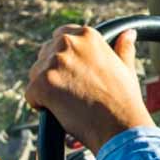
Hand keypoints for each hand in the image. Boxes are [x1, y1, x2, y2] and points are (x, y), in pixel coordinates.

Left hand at [25, 25, 152, 152]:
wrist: (120, 127)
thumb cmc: (124, 101)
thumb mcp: (125, 68)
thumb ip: (123, 48)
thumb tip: (128, 33)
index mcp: (87, 35)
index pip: (61, 36)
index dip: (65, 58)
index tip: (74, 73)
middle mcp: (68, 43)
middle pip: (45, 55)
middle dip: (54, 73)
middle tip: (73, 92)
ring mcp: (53, 63)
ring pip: (35, 74)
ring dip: (46, 88)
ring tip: (69, 103)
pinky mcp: (41, 83)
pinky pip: (31, 93)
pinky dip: (40, 105)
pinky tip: (59, 111)